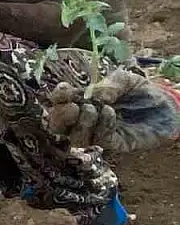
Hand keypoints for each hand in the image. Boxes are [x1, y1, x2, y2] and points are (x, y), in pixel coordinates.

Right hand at [49, 71, 177, 151]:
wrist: (166, 106)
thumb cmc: (141, 91)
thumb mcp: (124, 80)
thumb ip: (109, 85)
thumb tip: (94, 95)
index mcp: (81, 101)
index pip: (58, 103)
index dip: (57, 97)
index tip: (65, 90)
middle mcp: (85, 120)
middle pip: (58, 126)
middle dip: (61, 117)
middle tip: (73, 107)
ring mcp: (98, 133)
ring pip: (76, 139)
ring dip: (81, 124)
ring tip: (93, 109)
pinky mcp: (115, 144)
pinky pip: (101, 140)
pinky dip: (102, 127)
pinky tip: (110, 113)